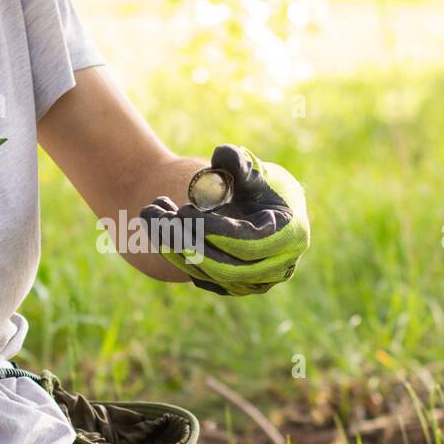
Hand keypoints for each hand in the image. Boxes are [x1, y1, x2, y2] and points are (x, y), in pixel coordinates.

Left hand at [141, 144, 309, 295]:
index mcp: (291, 236)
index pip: (249, 243)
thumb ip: (240, 163)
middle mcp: (278, 267)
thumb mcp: (255, 171)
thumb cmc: (260, 186)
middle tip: (160, 218)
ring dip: (176, 248)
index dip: (215, 230)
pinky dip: (177, 256)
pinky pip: (203, 279)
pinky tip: (159, 229)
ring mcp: (256, 283)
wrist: (260, 209)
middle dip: (188, 242)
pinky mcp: (235, 288)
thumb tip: (223, 155)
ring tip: (152, 216)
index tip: (184, 211)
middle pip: (226, 266)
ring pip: (210, 275)